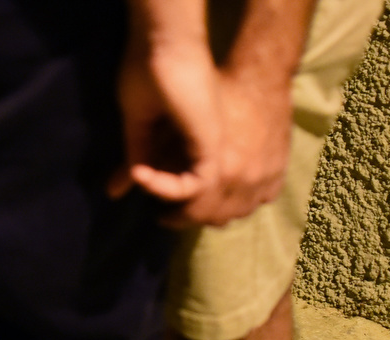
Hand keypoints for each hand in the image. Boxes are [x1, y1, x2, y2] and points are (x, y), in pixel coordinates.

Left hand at [110, 48, 294, 228]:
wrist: (259, 73)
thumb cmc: (207, 93)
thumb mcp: (169, 128)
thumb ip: (138, 160)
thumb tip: (110, 193)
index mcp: (216, 173)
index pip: (191, 212)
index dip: (173, 215)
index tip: (160, 212)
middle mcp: (243, 180)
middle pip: (213, 217)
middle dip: (191, 216)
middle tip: (177, 212)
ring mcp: (264, 177)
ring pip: (238, 212)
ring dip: (218, 210)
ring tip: (202, 201)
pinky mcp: (279, 171)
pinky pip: (263, 198)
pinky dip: (246, 199)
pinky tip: (231, 192)